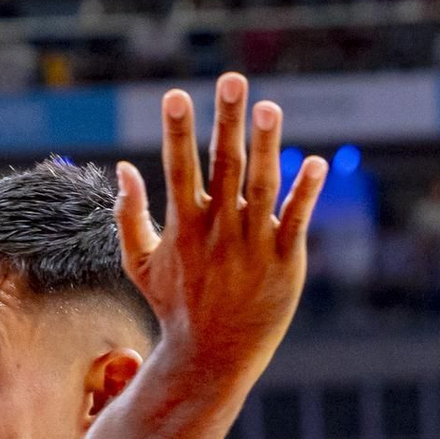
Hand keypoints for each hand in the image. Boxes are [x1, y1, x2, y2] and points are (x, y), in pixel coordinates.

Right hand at [115, 76, 325, 397]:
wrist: (212, 358)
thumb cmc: (176, 307)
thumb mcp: (141, 266)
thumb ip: (129, 217)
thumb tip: (123, 168)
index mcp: (185, 227)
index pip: (179, 170)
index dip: (177, 131)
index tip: (176, 94)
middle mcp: (219, 231)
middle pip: (224, 166)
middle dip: (226, 122)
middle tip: (232, 80)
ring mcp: (253, 245)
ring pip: (262, 187)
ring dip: (266, 146)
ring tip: (269, 107)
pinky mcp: (284, 260)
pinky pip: (295, 220)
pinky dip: (305, 193)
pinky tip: (316, 163)